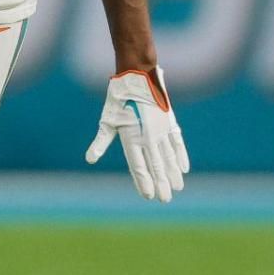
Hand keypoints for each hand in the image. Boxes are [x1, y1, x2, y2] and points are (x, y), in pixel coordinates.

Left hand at [86, 69, 189, 202]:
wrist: (138, 74)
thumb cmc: (118, 98)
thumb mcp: (107, 120)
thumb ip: (101, 142)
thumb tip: (90, 160)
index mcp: (131, 137)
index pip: (139, 165)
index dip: (143, 181)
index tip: (149, 196)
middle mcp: (148, 136)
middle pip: (156, 165)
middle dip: (161, 183)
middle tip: (166, 199)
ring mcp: (161, 129)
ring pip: (168, 156)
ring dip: (173, 173)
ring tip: (178, 188)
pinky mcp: (169, 121)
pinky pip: (177, 142)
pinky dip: (181, 155)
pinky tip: (184, 168)